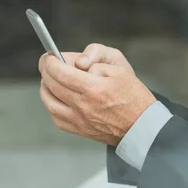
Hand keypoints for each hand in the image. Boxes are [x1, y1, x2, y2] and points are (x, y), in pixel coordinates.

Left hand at [38, 45, 155, 145]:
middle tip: (47, 64)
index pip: (60, 72)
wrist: (142, 126)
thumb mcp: (121, 69)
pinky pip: (56, 117)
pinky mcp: (80, 130)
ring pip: (49, 102)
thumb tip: (77, 64)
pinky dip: (52, 105)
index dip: (50, 61)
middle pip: (51, 85)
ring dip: (45, 88)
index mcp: (94, 89)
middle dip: (45, 70)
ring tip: (50, 80)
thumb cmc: (134, 98)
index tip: (49, 56)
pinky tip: (57, 98)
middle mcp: (84, 106)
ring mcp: (80, 120)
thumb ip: (96, 61)